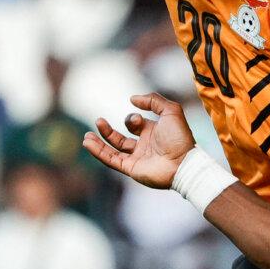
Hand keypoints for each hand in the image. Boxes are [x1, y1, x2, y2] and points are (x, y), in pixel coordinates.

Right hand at [82, 93, 196, 188]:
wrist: (183, 162)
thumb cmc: (179, 137)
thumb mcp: (171, 111)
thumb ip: (153, 100)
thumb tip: (132, 99)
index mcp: (153, 132)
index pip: (135, 123)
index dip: (132, 119)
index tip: (137, 119)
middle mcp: (144, 145)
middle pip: (121, 138)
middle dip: (108, 130)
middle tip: (99, 121)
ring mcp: (137, 158)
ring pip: (113, 150)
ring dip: (100, 142)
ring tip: (87, 136)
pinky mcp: (131, 169)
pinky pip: (111, 160)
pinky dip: (99, 152)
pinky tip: (88, 143)